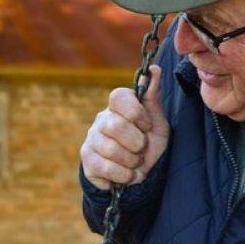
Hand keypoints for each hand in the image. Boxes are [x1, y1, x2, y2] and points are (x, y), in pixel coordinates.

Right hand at [80, 65, 168, 189]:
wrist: (139, 175)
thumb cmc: (148, 145)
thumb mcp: (157, 122)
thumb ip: (153, 97)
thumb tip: (154, 69)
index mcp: (118, 107)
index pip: (118, 96)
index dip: (136, 113)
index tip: (147, 126)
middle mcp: (101, 119)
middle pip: (115, 125)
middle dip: (137, 143)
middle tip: (142, 149)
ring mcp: (91, 139)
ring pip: (111, 149)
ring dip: (132, 161)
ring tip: (135, 163)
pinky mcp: (87, 160)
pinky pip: (105, 167)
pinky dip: (124, 175)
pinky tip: (128, 174)